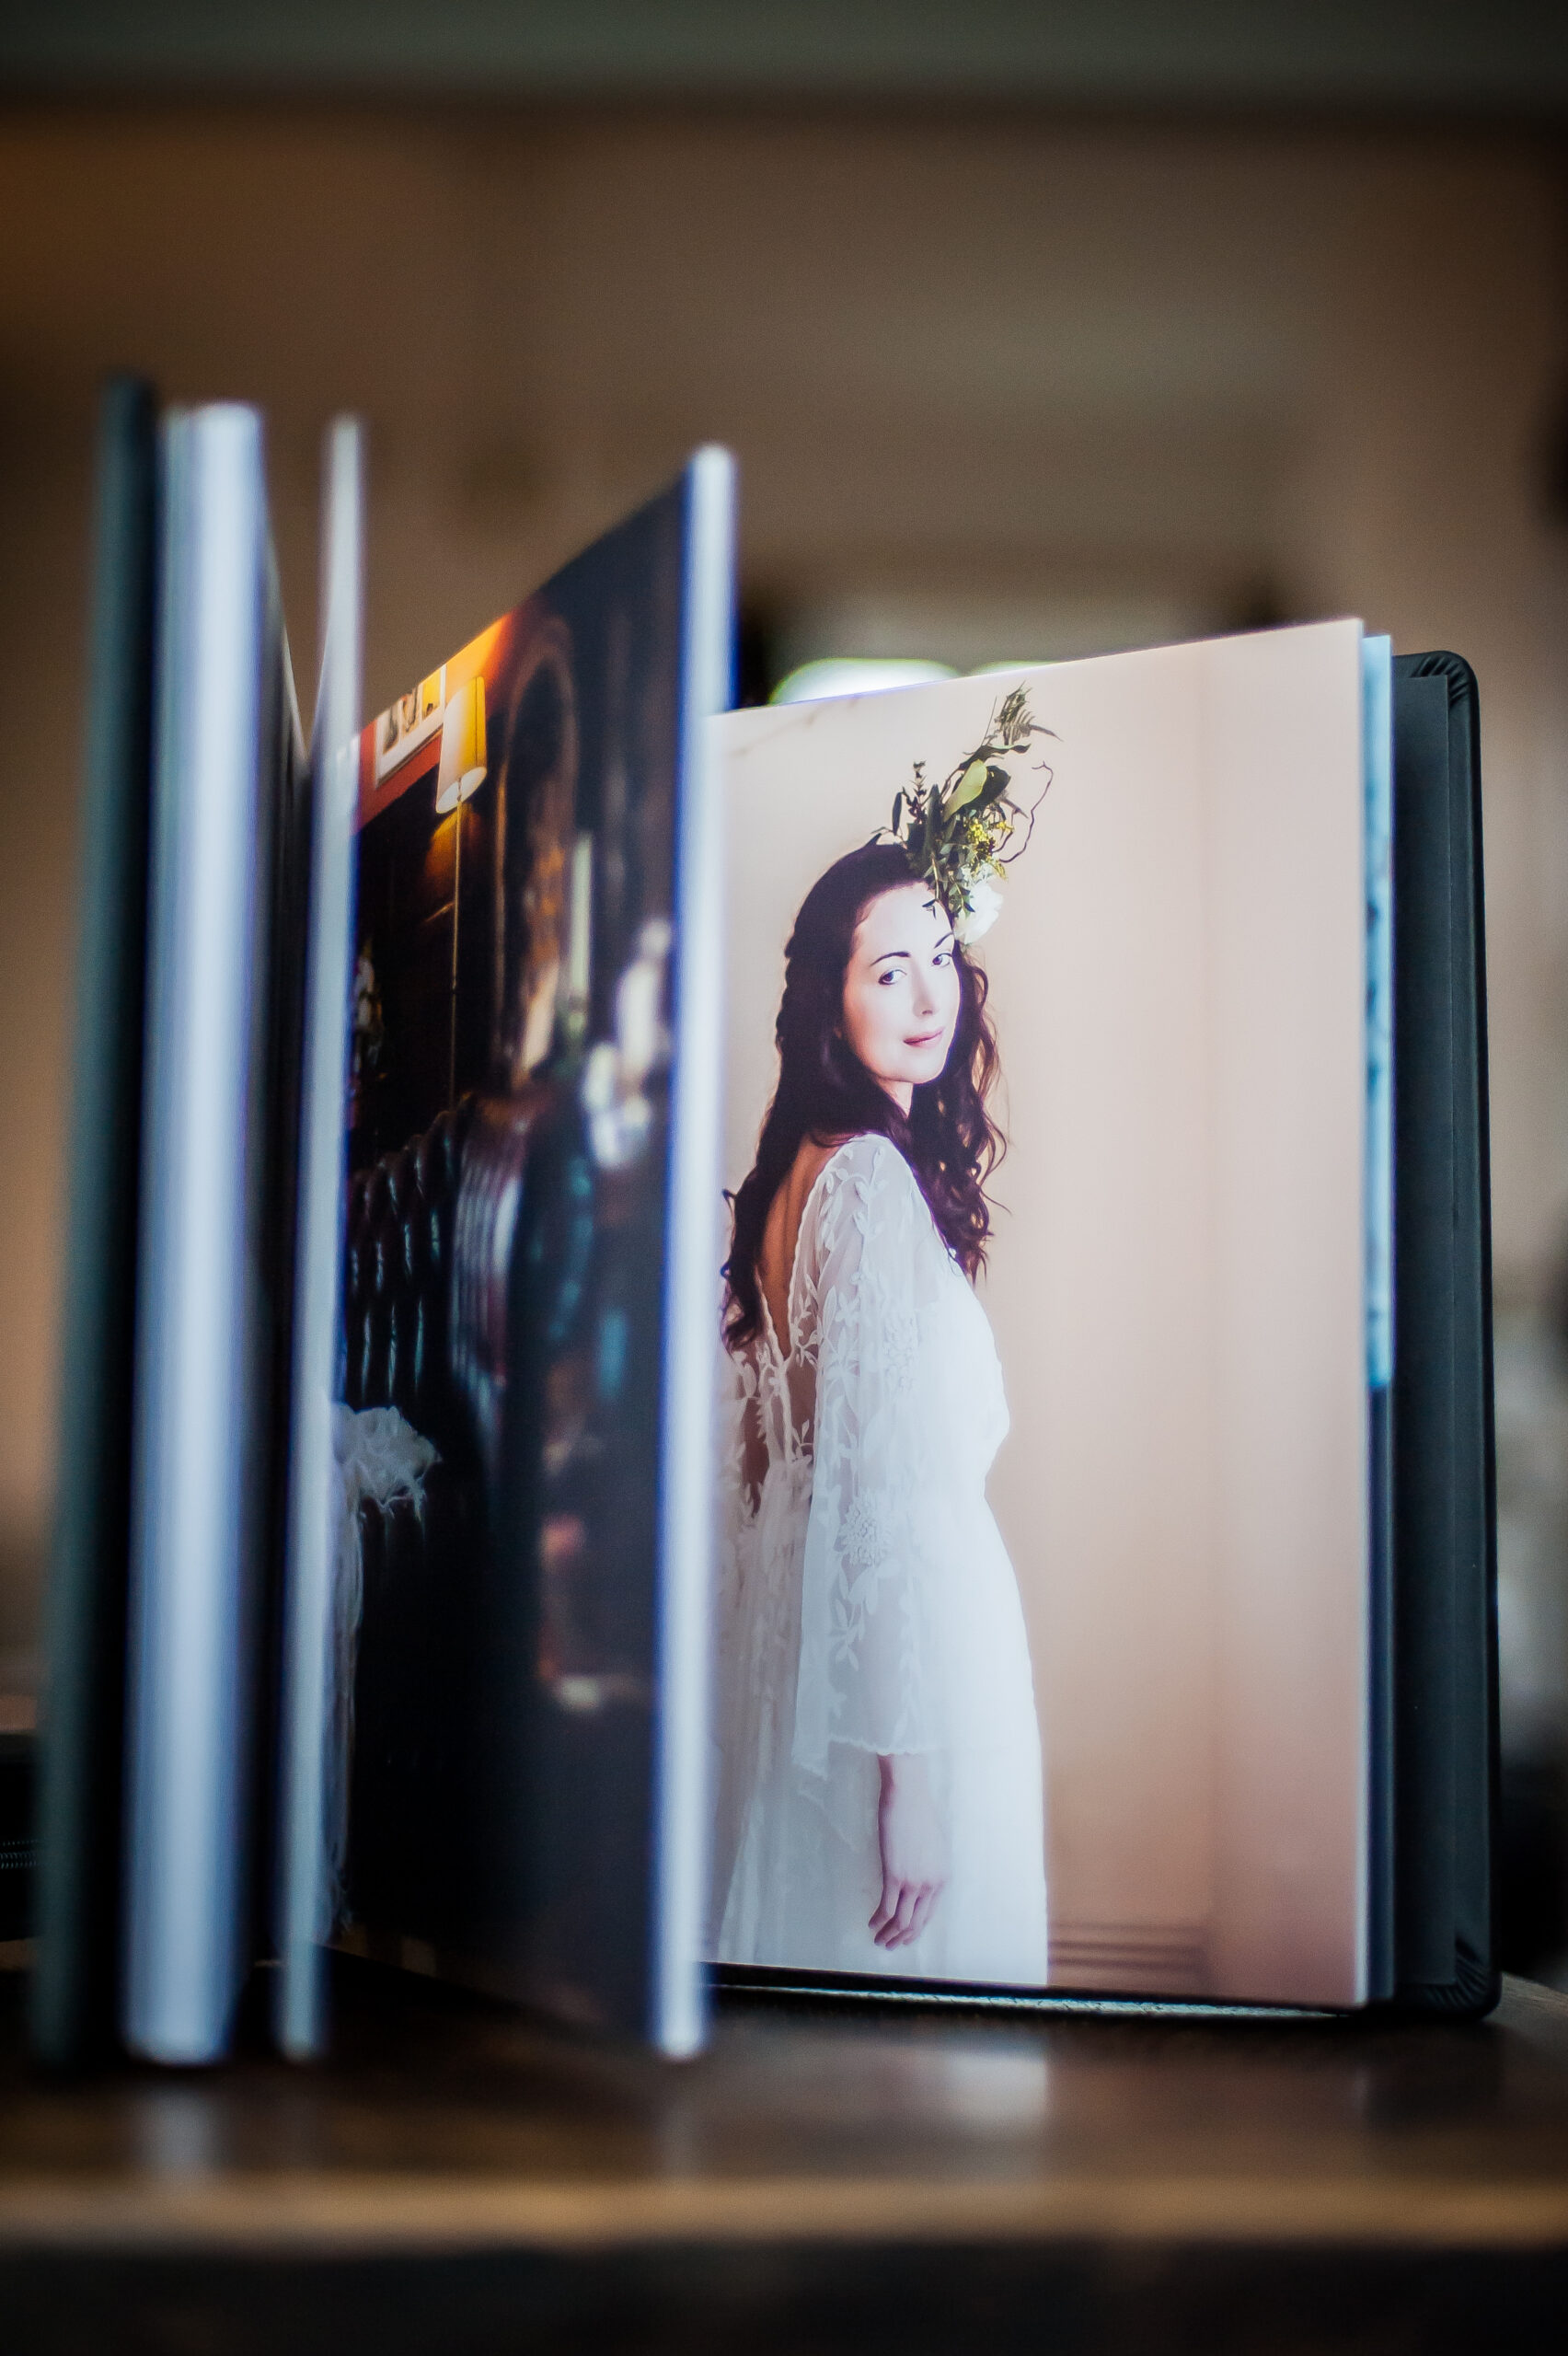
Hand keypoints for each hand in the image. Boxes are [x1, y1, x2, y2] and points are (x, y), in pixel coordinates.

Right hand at [870, 1754, 947, 1949]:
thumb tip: (914, 1879)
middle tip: (889, 1945)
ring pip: (901, 1921)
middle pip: (916, 1923)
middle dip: (902, 1938)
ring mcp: (914, 1881)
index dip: (915, 1929)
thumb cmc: (917, 1813)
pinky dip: (878, 1921)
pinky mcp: (895, 1876)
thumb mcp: (931, 1846)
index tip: (904, 1936)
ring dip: (889, 1935)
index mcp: (942, 1877)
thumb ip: (926, 1867)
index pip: (929, 1915)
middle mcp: (931, 1884)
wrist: (908, 1794)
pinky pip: (886, 1908)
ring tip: (878, 1940)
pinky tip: (870, 1924)